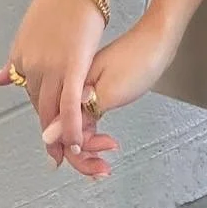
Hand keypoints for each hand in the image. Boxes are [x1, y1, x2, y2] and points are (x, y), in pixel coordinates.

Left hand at [0, 0, 106, 173]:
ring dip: (59, 136)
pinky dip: (70, 126)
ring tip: (68, 155)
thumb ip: (14, 59)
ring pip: (52, 110)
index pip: (29, 95)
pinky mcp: (73, 65)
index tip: (49, 129)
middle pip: (39, 106)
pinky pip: (69, 104)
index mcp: (21, 56)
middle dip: (49, 132)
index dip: (42, 113)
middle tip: (57, 154)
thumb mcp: (29, 27)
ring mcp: (50, 66)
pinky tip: (75, 142)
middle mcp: (31, 65)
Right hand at [37, 12, 181, 178]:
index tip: (93, 165)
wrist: (159, 38)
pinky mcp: (97, 90)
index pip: (59, 130)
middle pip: (67, 131)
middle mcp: (73, 89)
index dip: (74, 152)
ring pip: (78, 126)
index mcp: (71, 87)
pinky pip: (88, 118)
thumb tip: (48, 135)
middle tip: (103, 168)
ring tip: (107, 157)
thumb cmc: (139, 59)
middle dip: (83, 154)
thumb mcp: (109, 91)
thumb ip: (79, 115)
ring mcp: (85, 90)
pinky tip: (105, 140)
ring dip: (91, 146)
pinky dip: (96, 133)